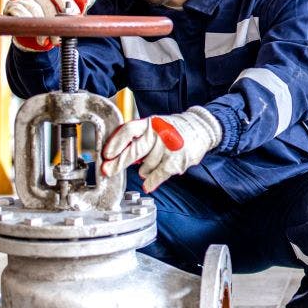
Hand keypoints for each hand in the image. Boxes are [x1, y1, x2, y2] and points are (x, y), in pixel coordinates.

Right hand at [2, 0, 88, 51]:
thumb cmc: (50, 22)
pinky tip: (36, 36)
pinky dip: (30, 26)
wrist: (32, 35)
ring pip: (35, 12)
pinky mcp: (12, 6)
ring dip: (42, 29)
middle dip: (55, 24)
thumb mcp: (65, 14)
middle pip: (48, 5)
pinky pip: (22, 15)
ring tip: (48, 41)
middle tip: (59, 38)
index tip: (73, 18)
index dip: (66, 4)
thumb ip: (76, 5)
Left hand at [101, 107, 222, 190]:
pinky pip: (156, 176)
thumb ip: (138, 137)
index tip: (106, 154)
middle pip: (133, 151)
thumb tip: (116, 154)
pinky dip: (151, 182)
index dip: (116, 143)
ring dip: (145, 170)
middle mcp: (158, 134)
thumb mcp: (155, 125)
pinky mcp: (175, 162)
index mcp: (150, 123)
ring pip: (144, 168)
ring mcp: (167, 148)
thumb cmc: (173, 129)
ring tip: (155, 162)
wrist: (201, 129)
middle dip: (118, 163)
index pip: (129, 131)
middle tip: (108, 171)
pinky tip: (148, 184)